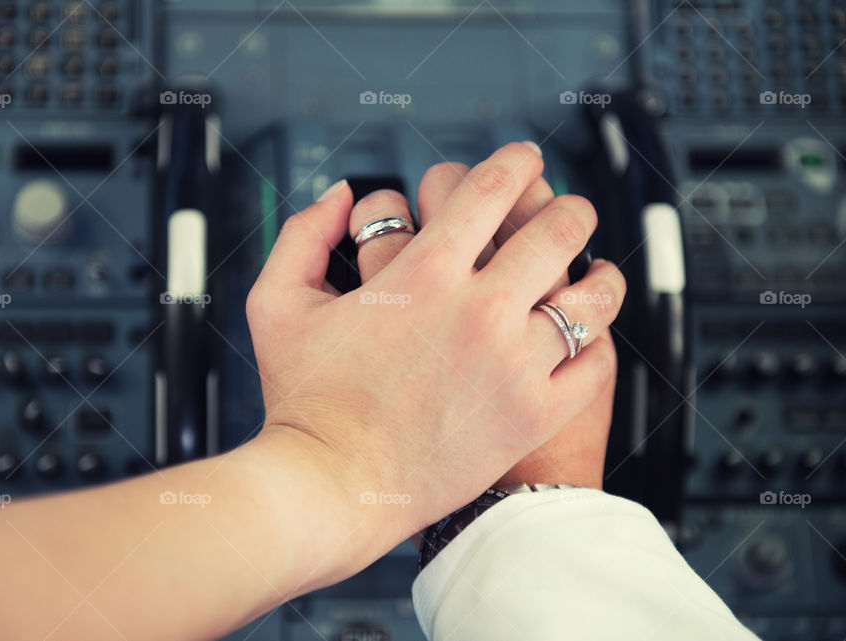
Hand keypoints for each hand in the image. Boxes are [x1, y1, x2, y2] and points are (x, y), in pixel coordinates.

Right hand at [246, 142, 625, 586]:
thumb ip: (303, 234)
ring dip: (600, 273)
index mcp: (421, 274)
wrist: (331, 486)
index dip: (515, 160)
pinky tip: (590, 335)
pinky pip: (594, 364)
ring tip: (597, 268)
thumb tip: (338, 195)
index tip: (523, 158)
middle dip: (569, 207)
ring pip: (590, 296)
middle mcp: (478, 310)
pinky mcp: (532, 414)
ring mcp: (513, 363)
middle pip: (555, 229)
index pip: (491, 189)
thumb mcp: (277, 304)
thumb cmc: (303, 401)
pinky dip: (600, 342)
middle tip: (570, 209)